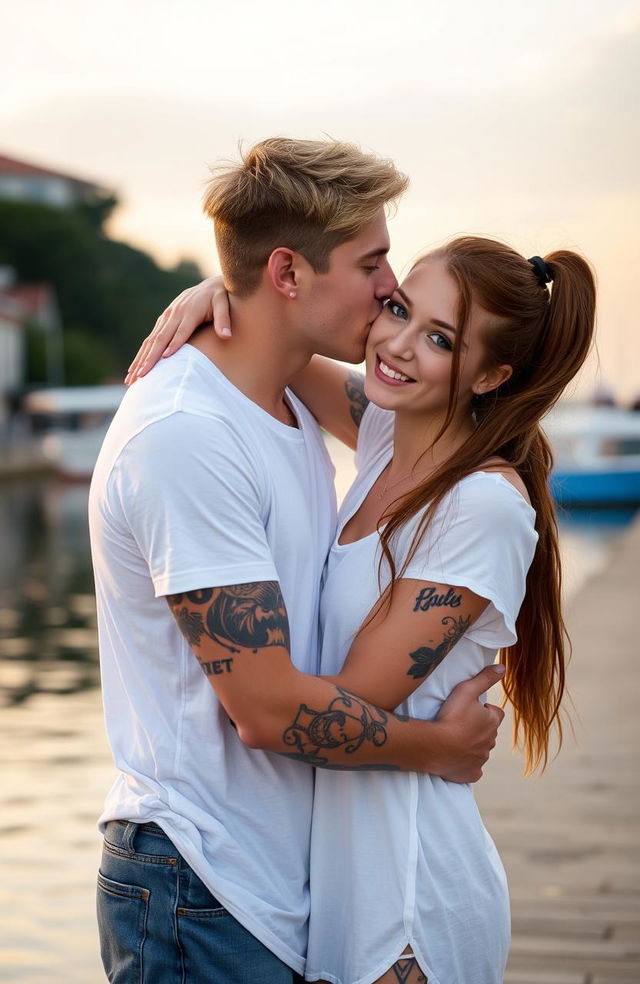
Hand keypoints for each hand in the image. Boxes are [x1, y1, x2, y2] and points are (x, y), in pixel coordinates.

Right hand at [124, 276, 231, 383]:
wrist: (209, 286)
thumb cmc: (219, 297)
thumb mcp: (224, 304)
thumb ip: (224, 319)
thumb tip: (227, 335)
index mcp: (189, 311)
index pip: (181, 331)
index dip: (174, 344)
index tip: (165, 359)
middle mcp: (174, 314)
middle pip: (160, 338)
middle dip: (150, 358)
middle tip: (141, 375)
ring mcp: (166, 317)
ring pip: (151, 340)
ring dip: (140, 359)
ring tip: (132, 378)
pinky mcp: (163, 321)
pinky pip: (150, 339)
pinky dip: (142, 354)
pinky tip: (135, 367)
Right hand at [435, 664, 505, 782]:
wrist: (435, 747)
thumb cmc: (451, 717)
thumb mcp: (467, 690)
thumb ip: (485, 678)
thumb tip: (502, 667)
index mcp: (492, 722)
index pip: (497, 713)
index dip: (485, 710)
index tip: (471, 709)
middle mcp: (490, 742)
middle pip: (488, 732)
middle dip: (479, 728)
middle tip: (459, 723)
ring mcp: (481, 760)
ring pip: (480, 750)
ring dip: (471, 745)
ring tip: (453, 739)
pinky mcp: (471, 774)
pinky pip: (472, 769)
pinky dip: (466, 764)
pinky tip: (454, 759)